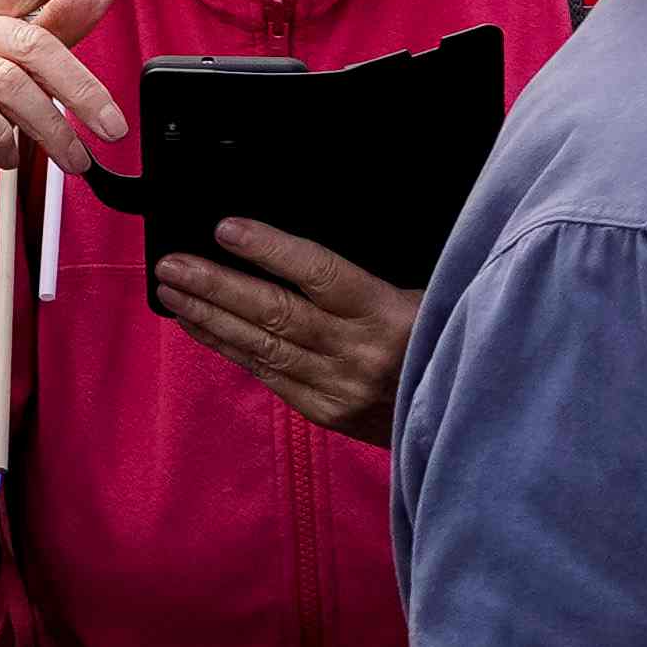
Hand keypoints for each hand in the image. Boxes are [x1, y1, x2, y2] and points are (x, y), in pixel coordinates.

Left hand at [151, 215, 419, 443]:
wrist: (474, 419)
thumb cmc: (441, 337)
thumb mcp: (422, 294)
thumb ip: (363, 276)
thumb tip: (287, 246)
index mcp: (390, 314)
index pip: (319, 274)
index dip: (270, 249)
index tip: (226, 228)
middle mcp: (361, 354)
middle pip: (276, 313)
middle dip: (216, 285)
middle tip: (172, 263)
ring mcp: (342, 389)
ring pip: (263, 346)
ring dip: (210, 316)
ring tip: (172, 290)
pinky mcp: (329, 413)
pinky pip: (269, 375)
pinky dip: (230, 348)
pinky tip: (200, 326)